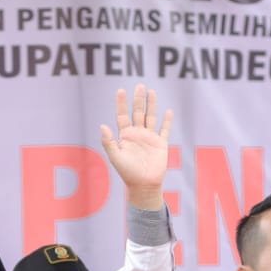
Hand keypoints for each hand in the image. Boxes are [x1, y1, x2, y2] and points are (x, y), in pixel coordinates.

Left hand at [100, 83, 172, 209]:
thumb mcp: (115, 157)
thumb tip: (102, 126)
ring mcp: (149, 138)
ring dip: (151, 104)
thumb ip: (108, 142)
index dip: (121, 103)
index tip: (120, 90)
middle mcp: (137, 134)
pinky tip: (168, 111)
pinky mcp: (160, 143)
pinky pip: (164, 129)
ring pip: (150, 117)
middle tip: (139, 85)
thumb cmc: (127, 173)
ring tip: (151, 91)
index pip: (122, 116)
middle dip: (138, 99)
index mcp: (125, 136)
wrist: (143, 185)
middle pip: (137, 112)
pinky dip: (167, 121)